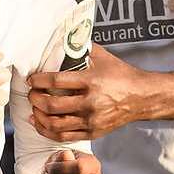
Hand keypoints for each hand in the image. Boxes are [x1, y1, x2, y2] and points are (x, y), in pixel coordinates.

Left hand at [27, 44, 155, 140]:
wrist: (143, 97)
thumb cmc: (121, 74)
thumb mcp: (103, 57)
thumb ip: (82, 48)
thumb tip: (62, 37)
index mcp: (92, 81)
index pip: (56, 81)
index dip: (38, 80)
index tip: (30, 79)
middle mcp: (91, 102)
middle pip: (52, 104)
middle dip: (35, 99)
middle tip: (30, 94)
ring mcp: (92, 120)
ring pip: (55, 124)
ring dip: (39, 116)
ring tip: (34, 109)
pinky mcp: (93, 133)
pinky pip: (64, 136)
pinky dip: (48, 131)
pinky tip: (40, 123)